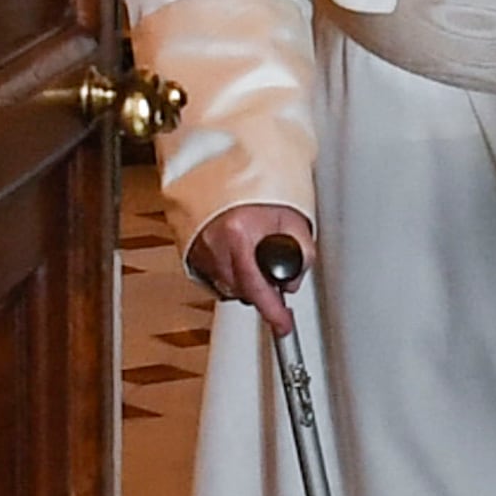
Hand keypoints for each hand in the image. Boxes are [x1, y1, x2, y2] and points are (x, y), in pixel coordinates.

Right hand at [188, 202, 315, 337]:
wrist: (229, 170)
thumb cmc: (260, 190)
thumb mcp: (293, 217)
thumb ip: (303, 252)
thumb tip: (293, 283)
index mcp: (239, 232)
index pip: (256, 286)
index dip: (272, 310)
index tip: (283, 325)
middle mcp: (215, 243)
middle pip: (241, 291)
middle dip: (261, 290)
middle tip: (274, 275)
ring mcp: (200, 248)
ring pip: (227, 287)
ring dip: (245, 283)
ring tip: (255, 257)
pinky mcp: (192, 251)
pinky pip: (214, 277)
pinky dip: (229, 274)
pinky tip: (239, 257)